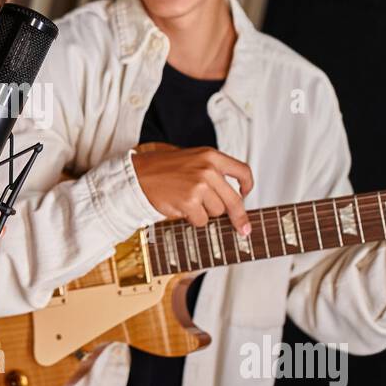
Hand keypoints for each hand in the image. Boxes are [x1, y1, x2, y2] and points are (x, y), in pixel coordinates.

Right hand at [132, 145, 253, 233]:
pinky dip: (192, 218)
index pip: (242, 171)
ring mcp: (200, 186)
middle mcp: (208, 169)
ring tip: (187, 201)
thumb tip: (231, 195)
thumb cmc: (162, 168)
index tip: (246, 194)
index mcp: (211, 156)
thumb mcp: (191, 159)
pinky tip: (180, 207)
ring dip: (204, 213)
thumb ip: (212, 171)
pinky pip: (201, 220)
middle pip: (234, 201)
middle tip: (243, 229)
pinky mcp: (190, 202)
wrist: (137, 174)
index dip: (248, 185)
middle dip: (239, 218)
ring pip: (216, 213)